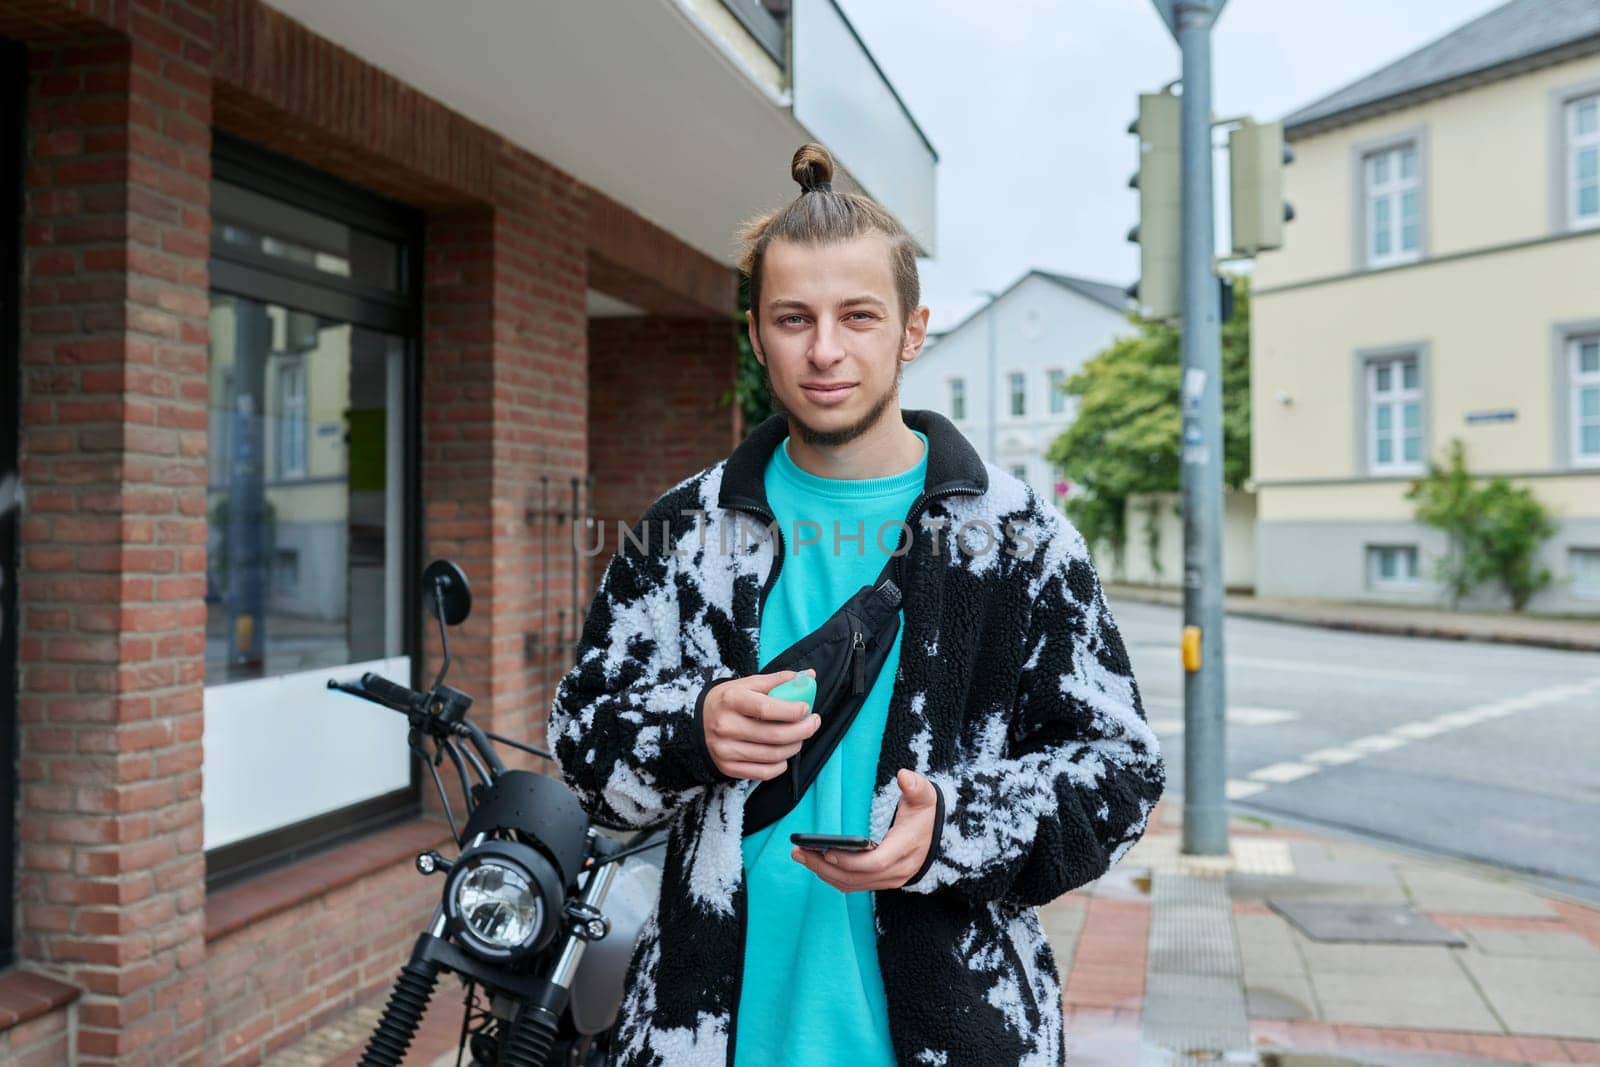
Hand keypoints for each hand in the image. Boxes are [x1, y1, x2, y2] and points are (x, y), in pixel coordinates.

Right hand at [703, 669, 820, 780]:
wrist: (697, 720)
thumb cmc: (729, 700)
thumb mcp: (748, 684)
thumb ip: (778, 681)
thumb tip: (809, 676)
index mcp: (731, 700)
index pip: (766, 709)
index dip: (791, 711)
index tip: (806, 708)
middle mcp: (726, 726)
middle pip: (774, 735)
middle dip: (802, 730)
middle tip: (813, 723)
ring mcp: (725, 750)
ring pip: (773, 755)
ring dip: (794, 747)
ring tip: (799, 737)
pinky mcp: (727, 767)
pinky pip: (763, 772)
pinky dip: (780, 765)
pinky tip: (784, 754)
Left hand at [791, 769, 938, 891]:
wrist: (941, 837)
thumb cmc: (927, 814)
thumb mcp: (926, 797)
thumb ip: (915, 786)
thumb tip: (904, 776)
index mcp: (906, 849)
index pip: (876, 862)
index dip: (850, 860)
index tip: (827, 850)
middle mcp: (898, 870)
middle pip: (857, 877)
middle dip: (825, 867)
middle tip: (799, 852)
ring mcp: (889, 879)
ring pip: (852, 884)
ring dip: (824, 873)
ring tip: (800, 856)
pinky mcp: (881, 882)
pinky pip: (854, 885)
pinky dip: (833, 877)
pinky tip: (816, 863)